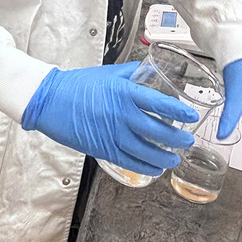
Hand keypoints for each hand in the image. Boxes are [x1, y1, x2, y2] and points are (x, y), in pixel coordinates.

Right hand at [22, 62, 197, 175]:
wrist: (50, 99)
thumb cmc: (78, 84)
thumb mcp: (109, 73)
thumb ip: (132, 73)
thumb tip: (151, 72)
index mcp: (124, 92)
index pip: (158, 103)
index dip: (178, 112)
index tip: (191, 116)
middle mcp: (120, 114)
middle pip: (156, 131)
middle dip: (176, 138)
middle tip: (187, 140)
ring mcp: (111, 134)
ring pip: (144, 151)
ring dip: (163, 157)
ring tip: (174, 159)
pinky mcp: (101, 148)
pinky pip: (128, 161)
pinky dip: (144, 167)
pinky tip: (155, 169)